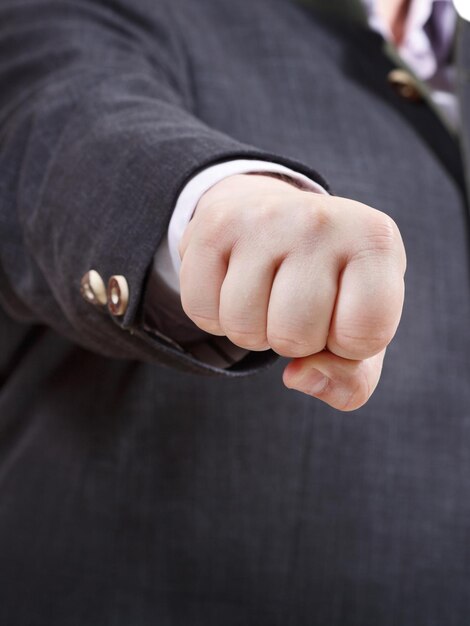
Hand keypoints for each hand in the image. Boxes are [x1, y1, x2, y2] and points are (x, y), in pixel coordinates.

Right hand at [179, 174, 405, 410]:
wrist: (276, 214)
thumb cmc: (327, 282)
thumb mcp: (361, 324)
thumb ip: (352, 377)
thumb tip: (296, 376)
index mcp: (375, 240)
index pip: (363, 336)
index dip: (347, 345)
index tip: (343, 313)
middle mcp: (320, 220)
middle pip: (295, 337)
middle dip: (294, 340)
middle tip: (297, 304)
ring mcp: (263, 219)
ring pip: (243, 328)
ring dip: (252, 330)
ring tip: (267, 293)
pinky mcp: (214, 226)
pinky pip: (201, 311)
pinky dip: (215, 315)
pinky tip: (234, 284)